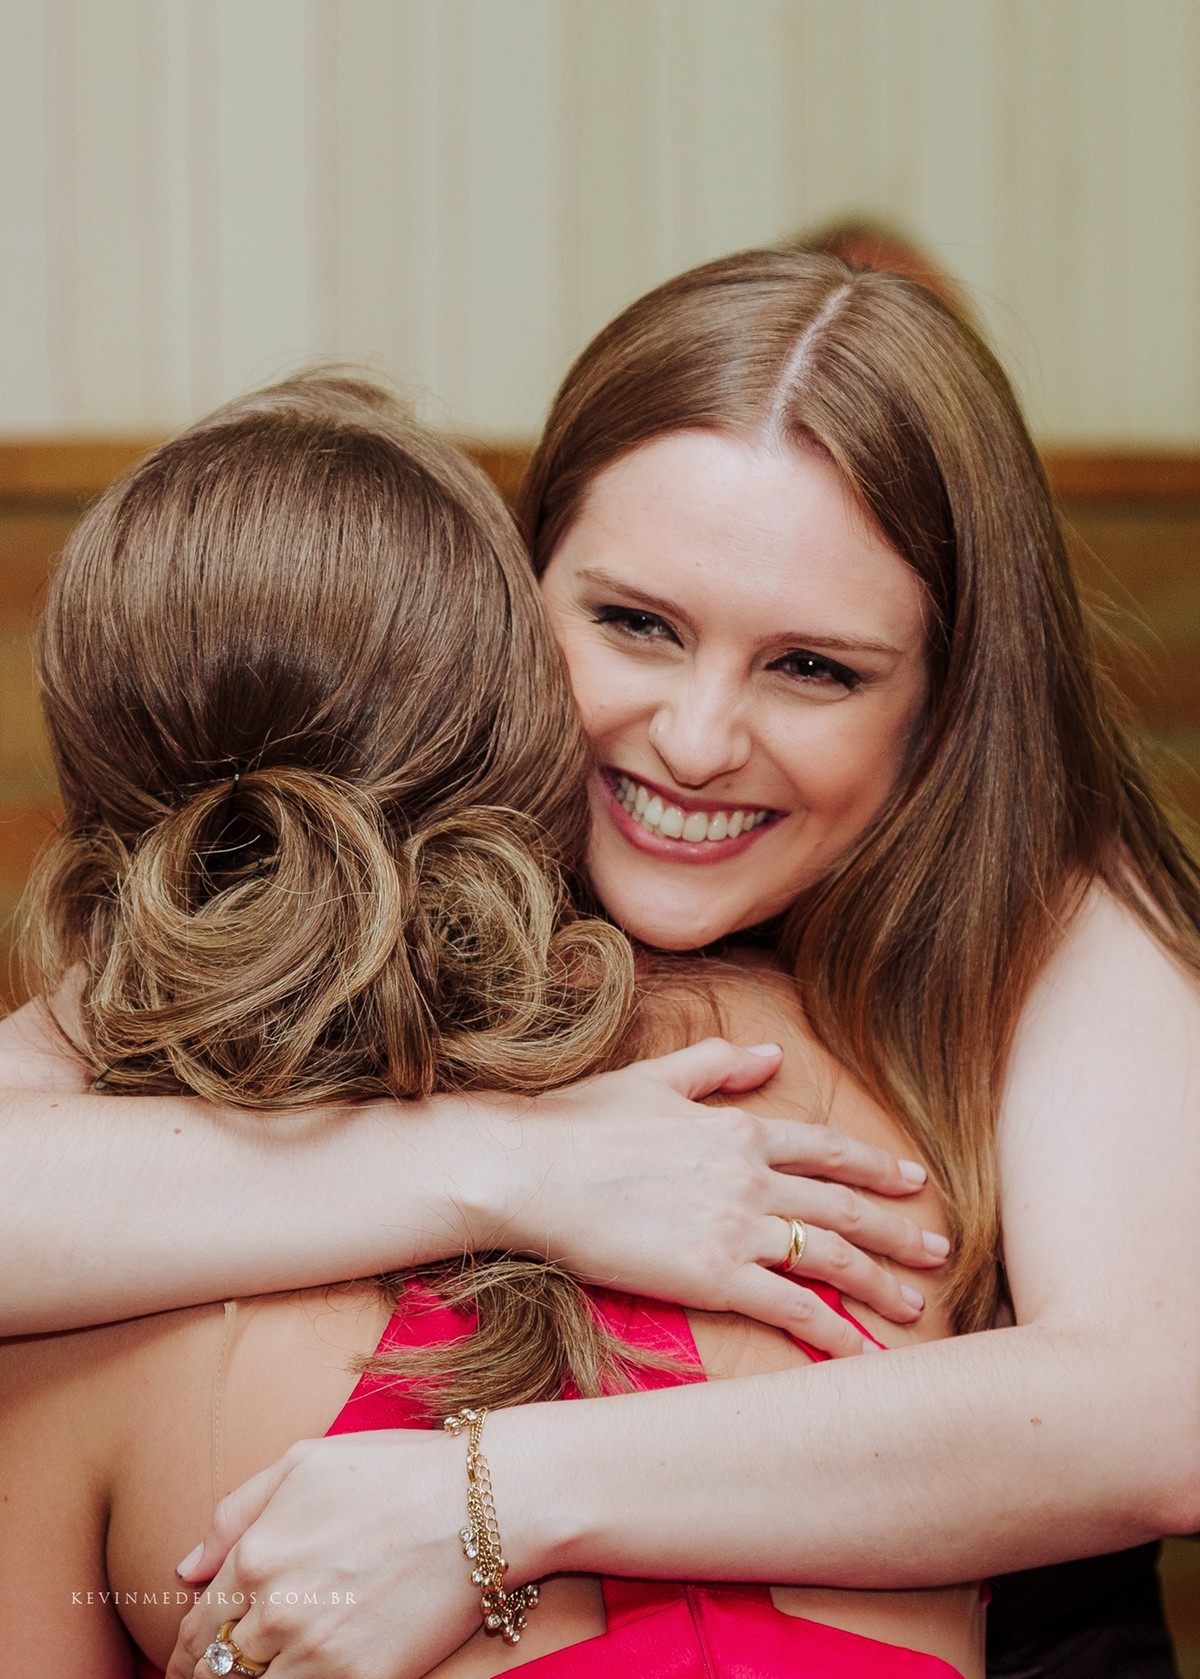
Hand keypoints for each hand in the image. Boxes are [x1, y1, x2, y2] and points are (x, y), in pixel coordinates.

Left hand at [169, 1431, 477, 1678]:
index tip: (195, 1657)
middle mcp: (276, 1611)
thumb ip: (234, 1513)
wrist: (482, 1504)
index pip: (197, 1627)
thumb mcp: (304, 1462)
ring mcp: (319, 1653)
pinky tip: (305, 1678)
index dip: (189, 1649)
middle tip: (219, 1676)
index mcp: (257, 1556)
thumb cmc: (396, 1473)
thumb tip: (187, 1569)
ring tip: (265, 1676)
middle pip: (218, 1672)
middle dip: (210, 1676)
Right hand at [479, 1039, 946, 1358]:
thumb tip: (771, 1053)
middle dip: (897, 1230)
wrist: (527, 1167)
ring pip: (828, 1257)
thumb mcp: (653, 1077)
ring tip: (915, 1305)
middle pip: (842, 1206)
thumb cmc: (577, 1122)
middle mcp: (749, 1175)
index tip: (913, 1181)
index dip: (875, 1166)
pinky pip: (788, 1308)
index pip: (826, 1148)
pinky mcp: (711, 1275)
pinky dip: (830, 1331)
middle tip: (941, 1250)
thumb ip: (717, 1066)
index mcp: (737, 1127)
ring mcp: (734, 1226)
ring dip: (878, 1283)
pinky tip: (858, 1353)